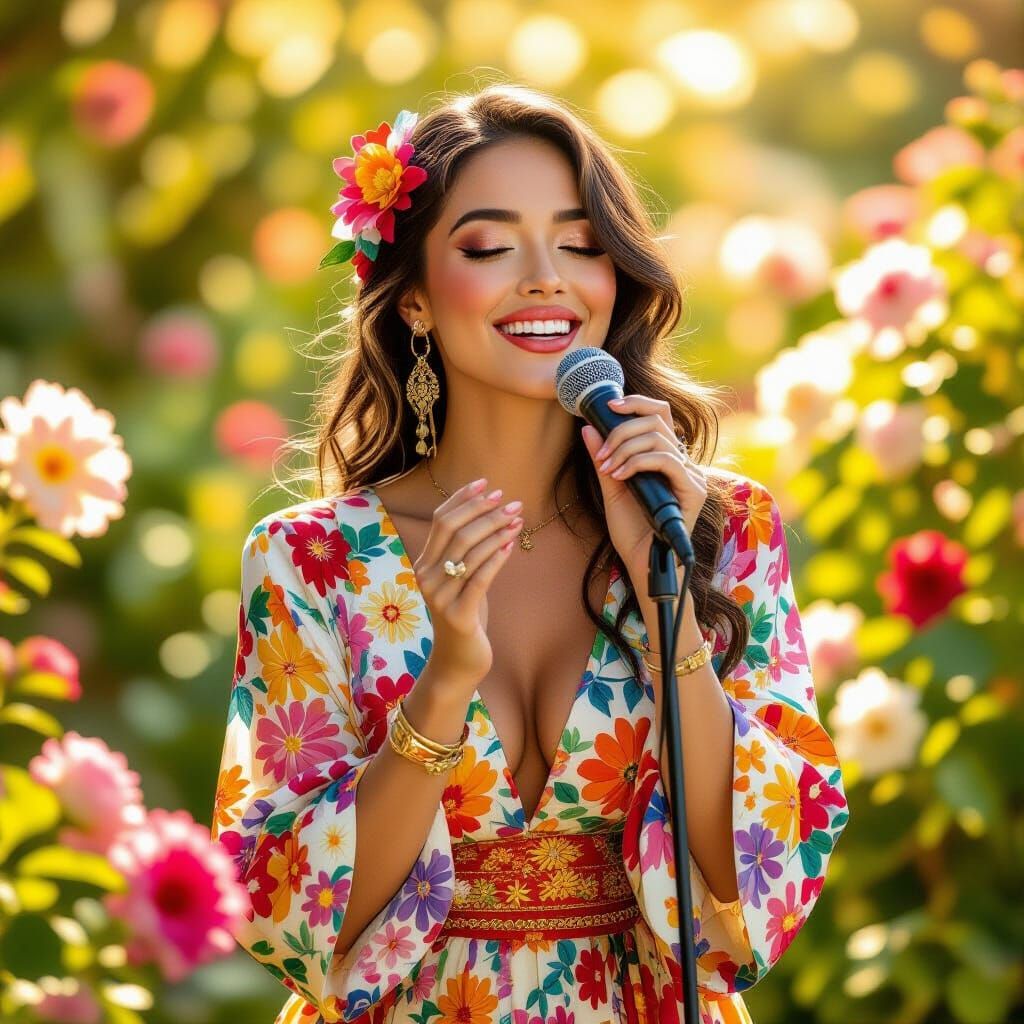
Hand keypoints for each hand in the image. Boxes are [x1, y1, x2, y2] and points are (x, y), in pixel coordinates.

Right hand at [414, 478, 523, 687]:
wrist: (458, 661)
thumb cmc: (465, 616)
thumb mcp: (461, 580)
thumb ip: (466, 553)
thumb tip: (490, 515)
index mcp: (424, 564)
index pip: (440, 521)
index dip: (462, 499)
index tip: (486, 483)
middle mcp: (427, 577)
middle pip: (454, 531)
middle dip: (483, 511)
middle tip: (508, 501)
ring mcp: (440, 597)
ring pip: (469, 552)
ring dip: (496, 530)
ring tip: (517, 518)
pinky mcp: (458, 615)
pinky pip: (480, 579)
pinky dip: (497, 558)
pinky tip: (511, 545)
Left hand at [581, 395, 706, 584]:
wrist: (642, 564)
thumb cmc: (631, 532)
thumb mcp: (612, 488)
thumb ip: (604, 459)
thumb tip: (588, 428)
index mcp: (667, 459)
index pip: (660, 415)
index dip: (637, 403)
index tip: (609, 406)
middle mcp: (683, 464)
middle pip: (656, 421)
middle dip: (622, 432)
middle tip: (602, 455)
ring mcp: (692, 476)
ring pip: (659, 438)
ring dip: (626, 449)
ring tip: (608, 468)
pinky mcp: (694, 491)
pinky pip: (667, 461)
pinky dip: (638, 463)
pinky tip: (621, 476)